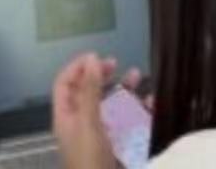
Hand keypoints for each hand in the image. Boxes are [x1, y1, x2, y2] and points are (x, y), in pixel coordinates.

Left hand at [48, 54, 141, 168]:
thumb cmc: (89, 159)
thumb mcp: (89, 122)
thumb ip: (90, 92)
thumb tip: (91, 60)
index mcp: (66, 116)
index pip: (64, 84)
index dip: (77, 68)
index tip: (96, 56)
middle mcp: (82, 124)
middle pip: (89, 93)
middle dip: (102, 77)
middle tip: (117, 64)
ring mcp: (102, 135)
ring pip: (112, 106)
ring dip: (124, 91)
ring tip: (139, 77)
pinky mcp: (120, 145)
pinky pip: (130, 124)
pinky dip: (140, 112)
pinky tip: (151, 103)